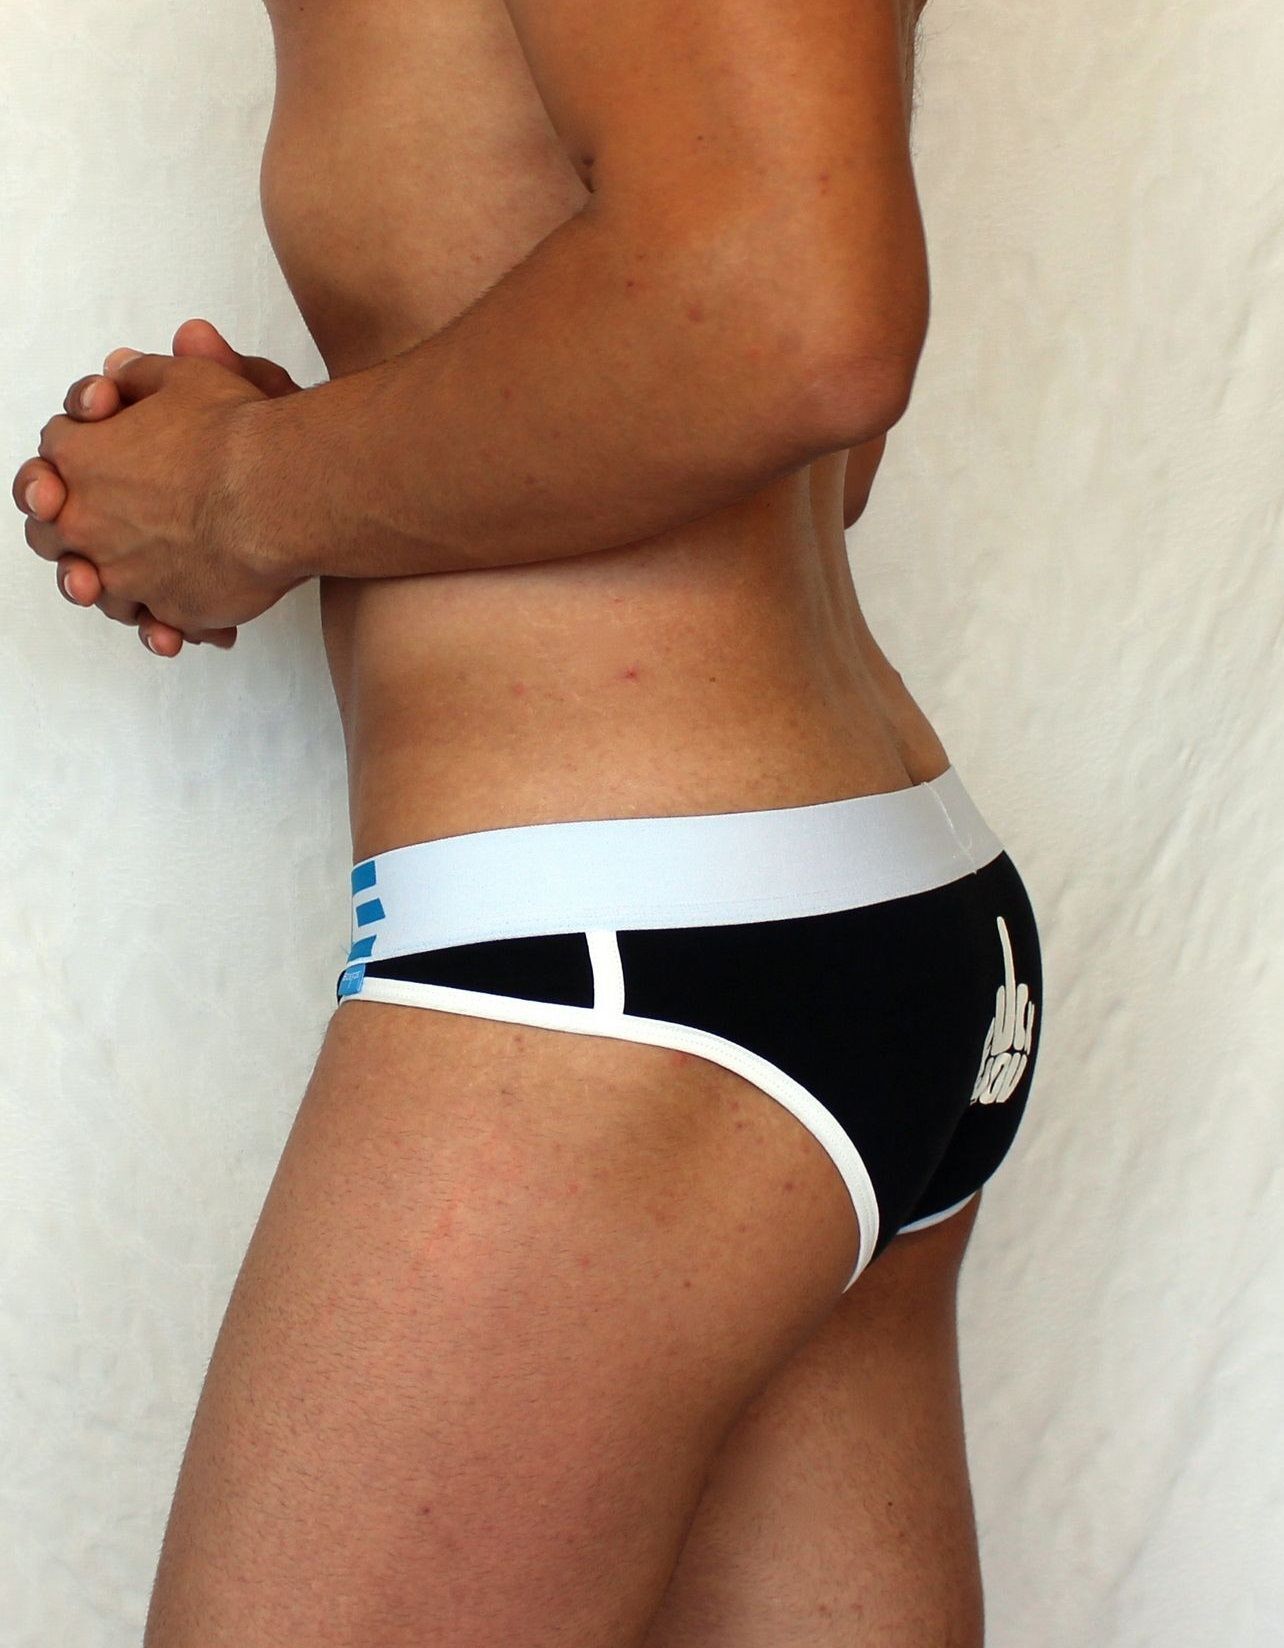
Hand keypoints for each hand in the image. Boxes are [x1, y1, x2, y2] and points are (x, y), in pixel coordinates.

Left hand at [14, 317, 304, 653]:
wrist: (281, 492)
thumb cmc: (235, 433)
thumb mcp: (185, 376)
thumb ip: (142, 376)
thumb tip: (121, 370)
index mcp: (78, 458)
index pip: (53, 452)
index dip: (81, 447)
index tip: (107, 447)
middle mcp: (87, 524)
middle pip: (50, 531)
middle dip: (70, 524)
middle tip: (100, 521)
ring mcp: (125, 575)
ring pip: (95, 589)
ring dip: (110, 583)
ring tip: (141, 576)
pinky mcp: (170, 609)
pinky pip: (154, 626)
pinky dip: (162, 627)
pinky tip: (175, 626)